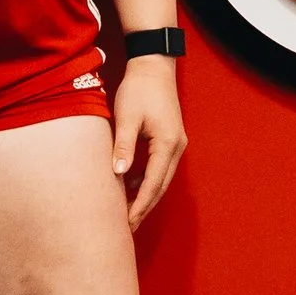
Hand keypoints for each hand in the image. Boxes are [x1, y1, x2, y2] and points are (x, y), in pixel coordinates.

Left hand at [110, 53, 187, 229]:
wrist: (153, 66)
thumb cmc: (138, 89)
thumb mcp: (127, 117)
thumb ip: (123, 146)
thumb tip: (119, 174)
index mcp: (167, 143)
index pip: (153, 184)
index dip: (139, 206)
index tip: (127, 224)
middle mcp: (177, 146)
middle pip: (161, 186)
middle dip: (144, 207)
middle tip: (126, 228)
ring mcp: (176, 143)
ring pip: (162, 178)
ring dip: (146, 196)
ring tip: (127, 212)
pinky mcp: (171, 138)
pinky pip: (161, 167)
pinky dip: (148, 181)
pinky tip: (132, 187)